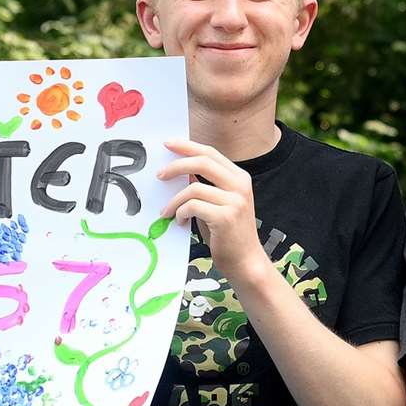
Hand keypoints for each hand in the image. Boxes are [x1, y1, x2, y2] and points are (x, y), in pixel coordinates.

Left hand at [158, 141, 267, 285]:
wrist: (246, 262)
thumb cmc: (228, 233)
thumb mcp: (219, 203)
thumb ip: (207, 184)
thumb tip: (180, 169)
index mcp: (240, 178)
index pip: (211, 153)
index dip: (188, 146)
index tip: (168, 143)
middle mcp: (240, 186)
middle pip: (202, 161)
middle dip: (176, 164)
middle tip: (159, 174)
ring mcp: (235, 201)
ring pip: (193, 187)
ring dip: (174, 200)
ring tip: (167, 212)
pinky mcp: (225, 217)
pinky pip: (193, 206)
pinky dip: (180, 213)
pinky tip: (180, 222)